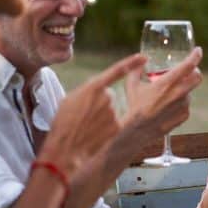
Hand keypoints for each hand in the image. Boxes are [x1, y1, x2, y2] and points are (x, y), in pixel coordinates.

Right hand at [40, 53, 145, 176]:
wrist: (66, 149)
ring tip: (87, 126)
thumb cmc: (64, 123)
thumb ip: (88, 89)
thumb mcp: (70, 99)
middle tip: (85, 116)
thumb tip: (97, 89)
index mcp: (93, 87)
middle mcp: (107, 97)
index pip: (117, 70)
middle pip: (108, 96)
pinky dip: (105, 128)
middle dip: (99, 103)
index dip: (132, 63)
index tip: (143, 58)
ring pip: (111, 110)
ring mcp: (114, 112)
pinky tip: (94, 134)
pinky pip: (113, 123)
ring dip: (102, 117)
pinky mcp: (117, 126)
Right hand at [122, 47, 202, 143]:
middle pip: (198, 77)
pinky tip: (169, 105)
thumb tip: (140, 60)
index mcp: (167, 83)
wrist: (136, 130)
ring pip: (190, 92)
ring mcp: (182, 106)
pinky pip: (186, 105)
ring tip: (169, 93)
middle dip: (195, 71)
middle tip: (188, 71)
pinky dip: (181, 102)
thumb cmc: (133, 105)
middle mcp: (178, 93)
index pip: (189, 65)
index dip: (196, 55)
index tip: (198, 51)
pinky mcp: (183, 116)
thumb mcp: (131, 84)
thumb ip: (135, 69)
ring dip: (184, 88)